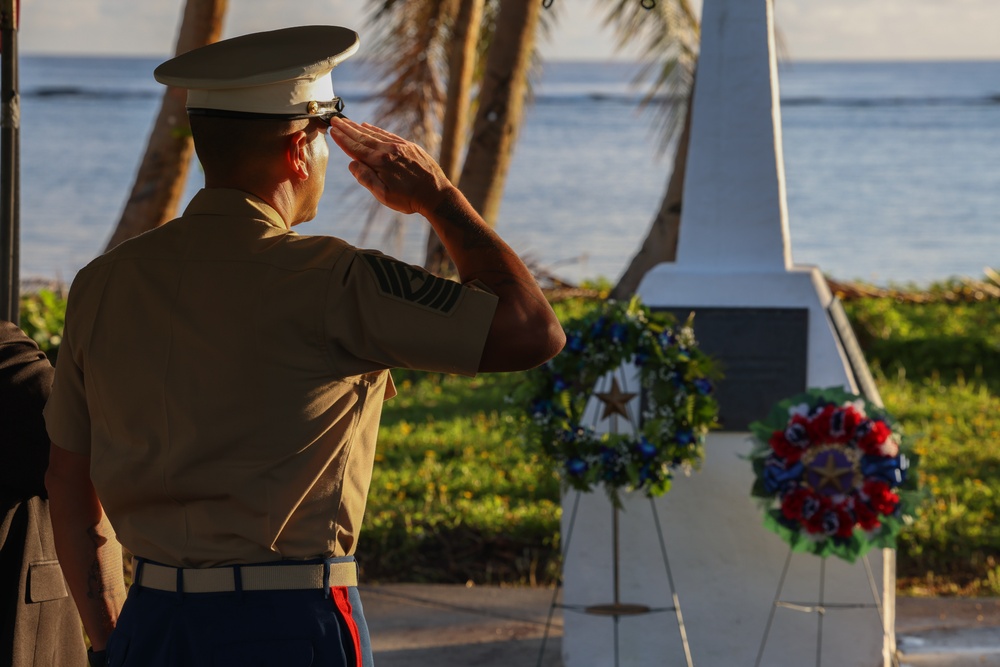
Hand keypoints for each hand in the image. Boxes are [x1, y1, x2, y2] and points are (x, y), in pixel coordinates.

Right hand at [327, 117, 452, 215]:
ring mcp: (400, 146)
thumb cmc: (409, 199)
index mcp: (380, 162)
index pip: (356, 148)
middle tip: (335, 120)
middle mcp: (389, 150)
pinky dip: (376, 130)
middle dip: (347, 129)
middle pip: (363, 137)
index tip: (332, 130)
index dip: (343, 139)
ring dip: (359, 127)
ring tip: (347, 121)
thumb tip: (352, 164)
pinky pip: (388, 135)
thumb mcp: (384, 195)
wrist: (436, 194)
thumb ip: (366, 179)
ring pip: (375, 134)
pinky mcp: (409, 146)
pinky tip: (368, 126)